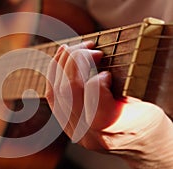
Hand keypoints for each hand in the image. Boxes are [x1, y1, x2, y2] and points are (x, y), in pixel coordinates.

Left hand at [46, 41, 172, 167]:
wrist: (141, 147)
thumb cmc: (148, 124)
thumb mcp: (144, 106)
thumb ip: (122, 90)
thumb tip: (99, 71)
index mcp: (110, 127)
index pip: (90, 95)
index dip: (97, 77)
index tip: (108, 73)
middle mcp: (87, 131)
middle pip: (69, 89)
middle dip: (76, 61)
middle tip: (91, 48)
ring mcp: (74, 129)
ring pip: (56, 92)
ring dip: (61, 64)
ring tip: (70, 48)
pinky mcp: (67, 124)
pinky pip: (52, 97)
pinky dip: (54, 75)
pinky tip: (60, 60)